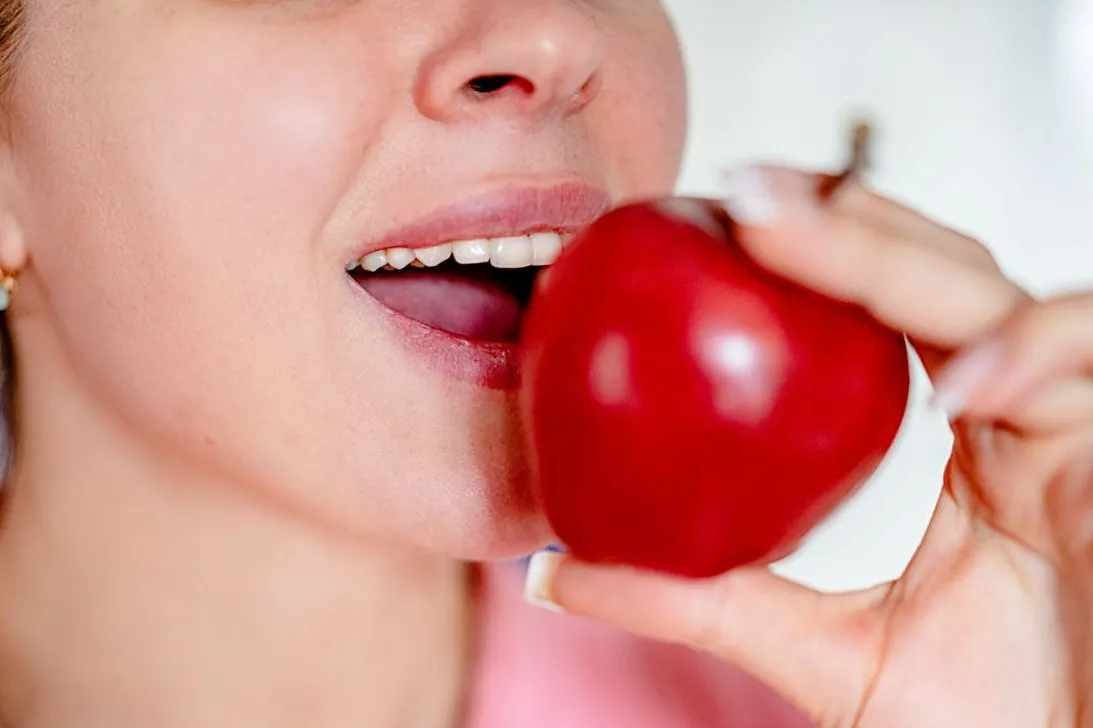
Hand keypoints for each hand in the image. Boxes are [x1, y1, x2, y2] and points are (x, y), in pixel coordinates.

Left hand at [524, 166, 1092, 726]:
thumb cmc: (980, 722)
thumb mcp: (813, 650)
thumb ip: (698, 597)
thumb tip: (552, 570)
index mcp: (960, 439)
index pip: (890, 310)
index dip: (820, 252)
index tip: (718, 217)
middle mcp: (1017, 414)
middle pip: (938, 276)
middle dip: (849, 220)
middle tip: (742, 191)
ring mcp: (1071, 424)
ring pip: (1001, 296)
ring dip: (903, 260)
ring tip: (790, 234)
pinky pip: (1087, 366)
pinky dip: (1027, 355)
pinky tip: (952, 377)